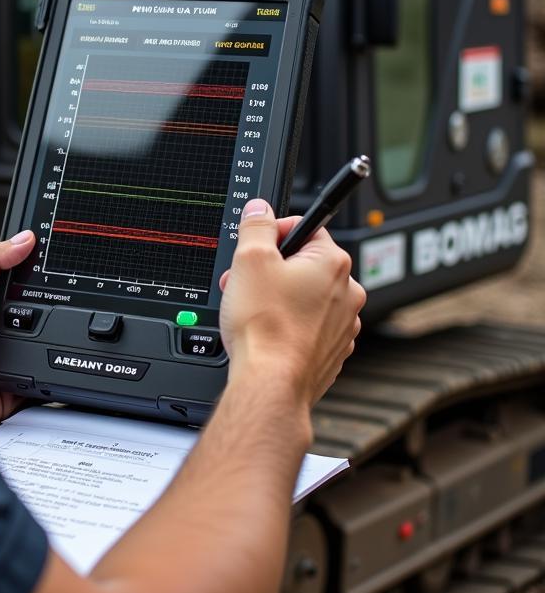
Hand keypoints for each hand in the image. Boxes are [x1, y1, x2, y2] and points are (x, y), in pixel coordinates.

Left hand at [0, 232, 35, 431]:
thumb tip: (22, 238)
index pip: (14, 289)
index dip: (33, 280)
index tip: (55, 267)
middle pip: (32, 321)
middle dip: (46, 318)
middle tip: (60, 307)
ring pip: (37, 353)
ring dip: (44, 349)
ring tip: (50, 339)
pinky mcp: (6, 391)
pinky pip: (34, 386)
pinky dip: (41, 381)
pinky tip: (47, 372)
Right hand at [218, 200, 364, 407]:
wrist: (270, 383)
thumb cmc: (265, 327)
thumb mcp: (250, 259)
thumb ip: (257, 226)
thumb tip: (261, 210)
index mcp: (333, 264)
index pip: (307, 227)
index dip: (274, 233)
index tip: (256, 246)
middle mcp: (347, 293)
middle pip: (304, 264)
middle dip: (271, 269)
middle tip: (245, 281)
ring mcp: (342, 326)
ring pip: (306, 296)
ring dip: (279, 296)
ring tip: (252, 309)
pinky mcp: (332, 351)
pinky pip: (309, 326)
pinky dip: (289, 324)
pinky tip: (268, 332)